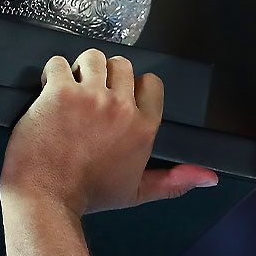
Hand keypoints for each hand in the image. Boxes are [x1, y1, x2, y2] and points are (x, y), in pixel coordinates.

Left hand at [0, 48, 218, 214]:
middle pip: (121, 64)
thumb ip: (174, 182)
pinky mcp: (59, 92)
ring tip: (69, 89)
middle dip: (105, 75)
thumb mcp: (137, 192)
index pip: (151, 82)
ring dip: (79, 69)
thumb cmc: (89, 195)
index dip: (132, 86)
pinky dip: (51, 74)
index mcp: (143, 127)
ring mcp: (90, 97)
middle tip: (88, 96)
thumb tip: (209, 178)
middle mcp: (121, 108)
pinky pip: (57, 63)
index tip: (117, 97)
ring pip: (92, 57)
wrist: (46, 198)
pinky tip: (48, 93)